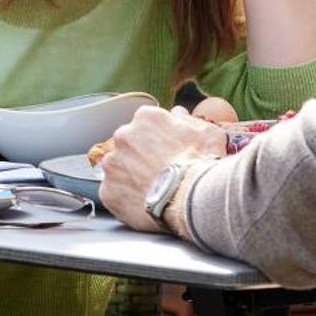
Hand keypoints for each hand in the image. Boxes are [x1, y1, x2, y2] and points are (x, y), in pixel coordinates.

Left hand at [98, 105, 227, 231]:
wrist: (191, 198)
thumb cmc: (201, 164)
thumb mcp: (207, 132)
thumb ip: (187, 119)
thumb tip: (177, 113)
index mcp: (146, 118)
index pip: (146, 123)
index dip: (158, 138)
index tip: (166, 150)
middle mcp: (124, 136)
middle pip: (128, 144)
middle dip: (140, 155)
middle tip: (159, 170)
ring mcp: (113, 164)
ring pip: (118, 168)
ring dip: (131, 175)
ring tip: (153, 188)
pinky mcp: (108, 191)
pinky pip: (113, 193)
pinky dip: (125, 197)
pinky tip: (144, 202)